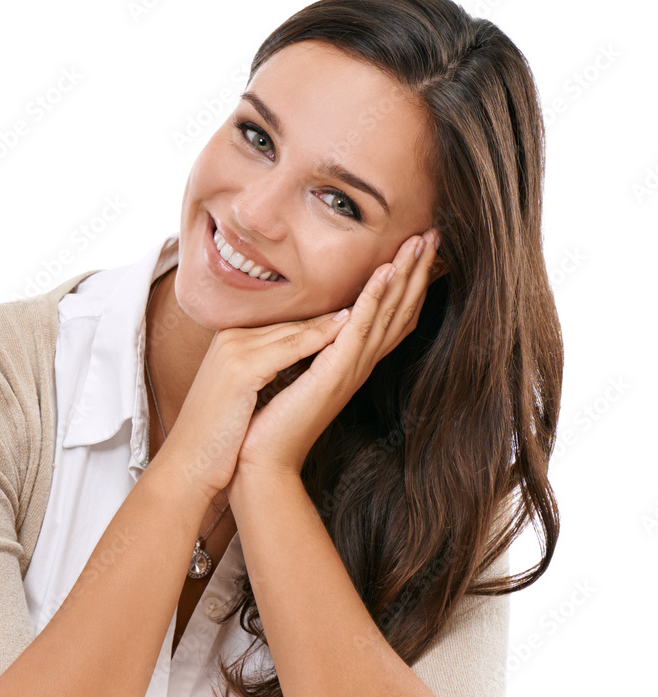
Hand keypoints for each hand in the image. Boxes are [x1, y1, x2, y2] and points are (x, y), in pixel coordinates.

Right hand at [158, 310, 353, 499]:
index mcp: (228, 342)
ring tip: (371, 300)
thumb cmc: (217, 439)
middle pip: (290, 321)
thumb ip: (257, 371)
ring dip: (335, 317)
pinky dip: (321, 338)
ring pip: (294, 329)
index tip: (355, 313)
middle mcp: (229, 338)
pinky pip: (290, 347)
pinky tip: (349, 330)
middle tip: (373, 294)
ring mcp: (234, 349)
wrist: (191, 464)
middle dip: (331, 311)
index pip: (282, 325)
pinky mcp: (240, 367)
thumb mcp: (236, 395)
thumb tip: (286, 367)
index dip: (319, 320)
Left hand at [232, 228, 444, 479]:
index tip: (418, 249)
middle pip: (399, 310)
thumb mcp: (295, 375)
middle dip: (418, 271)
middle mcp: (357, 366)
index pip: (387, 317)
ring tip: (422, 241)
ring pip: (387, 313)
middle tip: (435, 234)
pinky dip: (374, 298)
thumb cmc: (272, 424)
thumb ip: (310, 352)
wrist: (262, 462)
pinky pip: (359, 328)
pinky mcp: (333, 374)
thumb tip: (312, 326)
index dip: (407, 283)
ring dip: (406, 275)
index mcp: (349, 364)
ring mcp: (349, 370)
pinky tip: (386, 271)